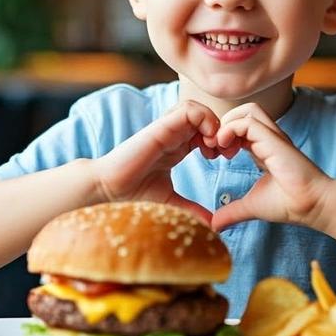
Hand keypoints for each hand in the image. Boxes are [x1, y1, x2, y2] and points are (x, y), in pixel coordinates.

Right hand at [94, 100, 218, 225]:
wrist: (109, 187)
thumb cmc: (135, 192)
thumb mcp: (172, 201)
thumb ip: (192, 210)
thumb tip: (212, 227)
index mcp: (179, 145)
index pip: (207, 129)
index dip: (221, 139)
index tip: (224, 159)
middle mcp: (175, 134)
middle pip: (206, 115)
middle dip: (222, 130)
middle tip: (225, 152)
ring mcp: (168, 128)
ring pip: (198, 108)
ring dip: (213, 122)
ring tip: (214, 146)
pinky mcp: (162, 126)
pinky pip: (188, 110)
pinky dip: (204, 120)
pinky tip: (205, 143)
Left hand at [210, 103, 332, 231]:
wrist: (313, 206)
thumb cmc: (289, 204)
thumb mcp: (252, 206)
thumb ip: (232, 212)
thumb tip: (214, 226)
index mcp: (263, 148)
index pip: (240, 128)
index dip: (223, 136)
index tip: (214, 156)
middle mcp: (268, 138)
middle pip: (243, 112)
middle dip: (223, 125)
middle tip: (215, 149)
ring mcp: (272, 137)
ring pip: (248, 110)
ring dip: (228, 123)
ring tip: (221, 146)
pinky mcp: (274, 140)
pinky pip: (249, 122)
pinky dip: (231, 129)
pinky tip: (227, 148)